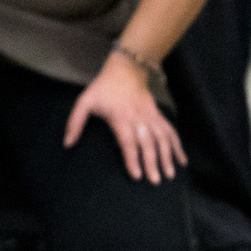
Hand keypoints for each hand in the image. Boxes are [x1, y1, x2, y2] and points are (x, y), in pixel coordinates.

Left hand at [64, 52, 187, 183]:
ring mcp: (151, 117)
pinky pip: (171, 132)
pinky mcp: (159, 116)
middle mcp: (139, 119)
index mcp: (120, 117)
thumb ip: (75, 122)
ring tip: (169, 174)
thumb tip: (67, 143)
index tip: (136, 175)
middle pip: (147, 143)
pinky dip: (178, 146)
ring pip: (162, 139)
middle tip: (155, 181)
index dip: (132, 158)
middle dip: (152, 162)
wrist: (126, 69)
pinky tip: (182, 160)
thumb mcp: (84, 101)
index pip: (128, 141)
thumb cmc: (103, 88)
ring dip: (167, 157)